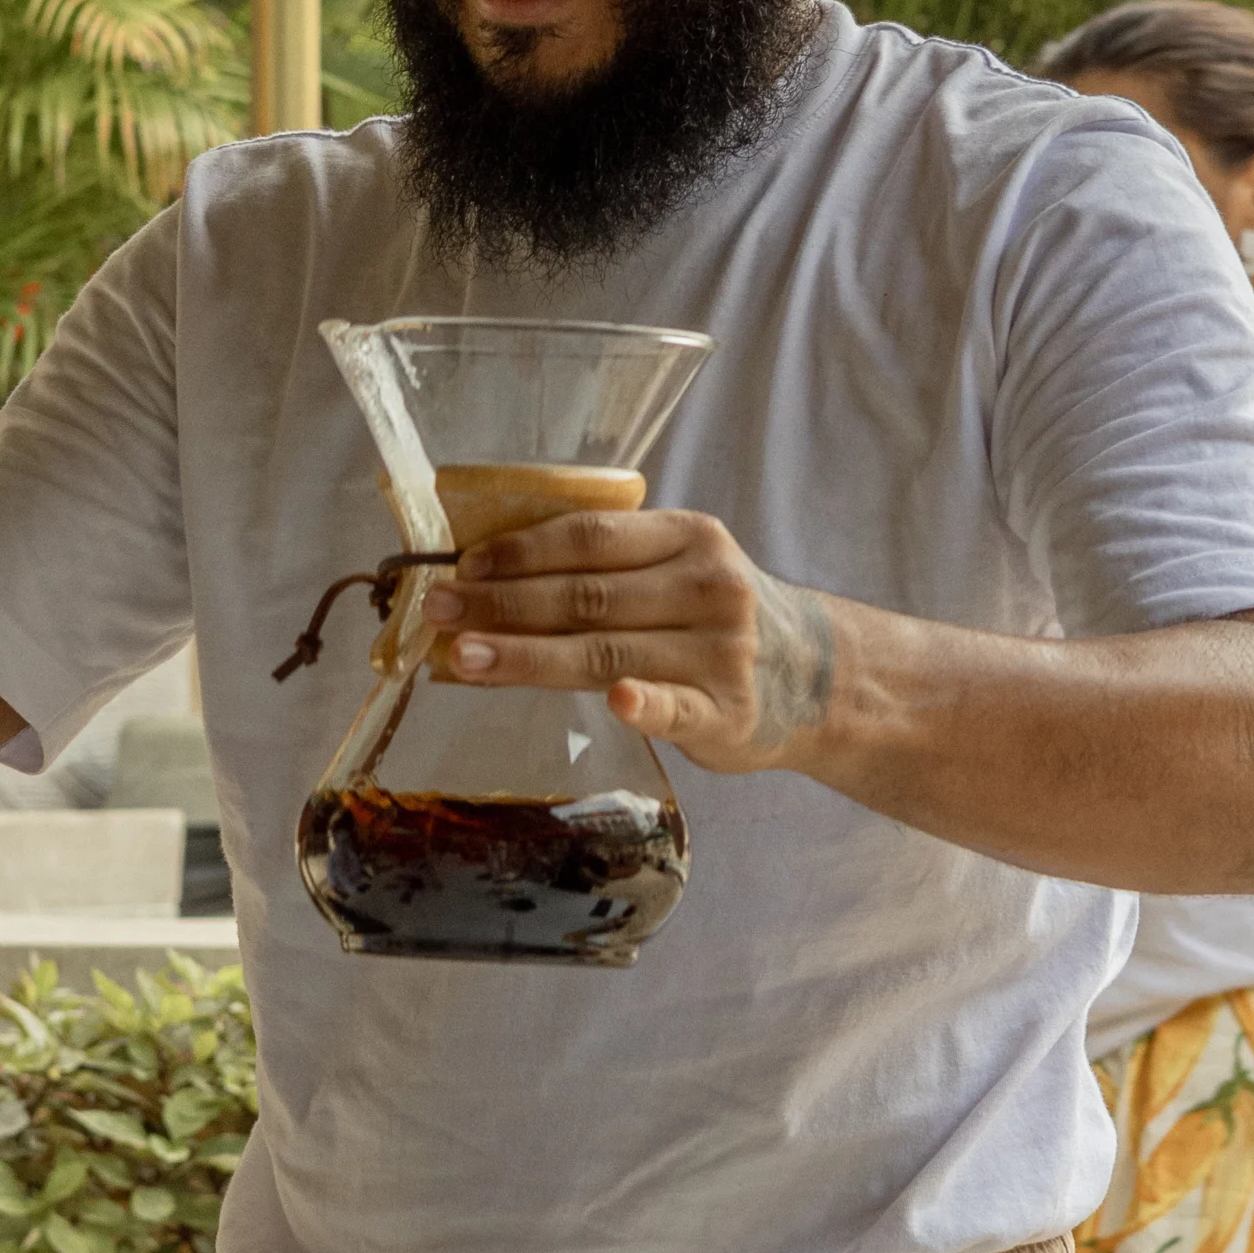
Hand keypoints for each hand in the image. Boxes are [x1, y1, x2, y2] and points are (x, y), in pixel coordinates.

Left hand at [419, 509, 838, 776]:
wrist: (818, 677)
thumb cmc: (719, 619)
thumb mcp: (682, 567)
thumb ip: (610, 567)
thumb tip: (488, 572)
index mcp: (689, 538)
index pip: (590, 539)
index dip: (520, 552)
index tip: (461, 567)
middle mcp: (707, 588)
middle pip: (586, 597)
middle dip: (501, 604)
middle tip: (435, 612)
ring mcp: (719, 653)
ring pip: (606, 653)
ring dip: (527, 655)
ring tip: (462, 657)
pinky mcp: (728, 714)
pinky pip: (676, 708)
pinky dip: (644, 704)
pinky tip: (612, 702)